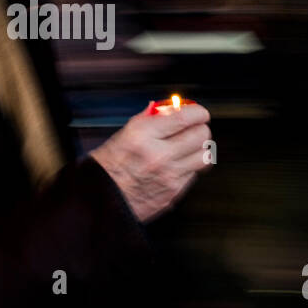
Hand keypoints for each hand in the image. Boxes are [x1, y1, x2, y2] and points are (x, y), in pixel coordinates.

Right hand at [89, 100, 212, 223]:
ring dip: (200, 149)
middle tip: (194, 129)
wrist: (102, 200)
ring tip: (190, 147)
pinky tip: (180, 164)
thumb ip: (150, 119)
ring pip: (204, 155)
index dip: (198, 112)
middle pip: (200, 135)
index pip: (185, 117)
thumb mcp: (124, 133)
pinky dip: (191, 167)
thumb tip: (167, 108)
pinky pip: (195, 174)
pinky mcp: (174, 192)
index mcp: (143, 135)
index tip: (199, 113)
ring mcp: (169, 175)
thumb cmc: (109, 166)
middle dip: (200, 128)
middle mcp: (158, 154)